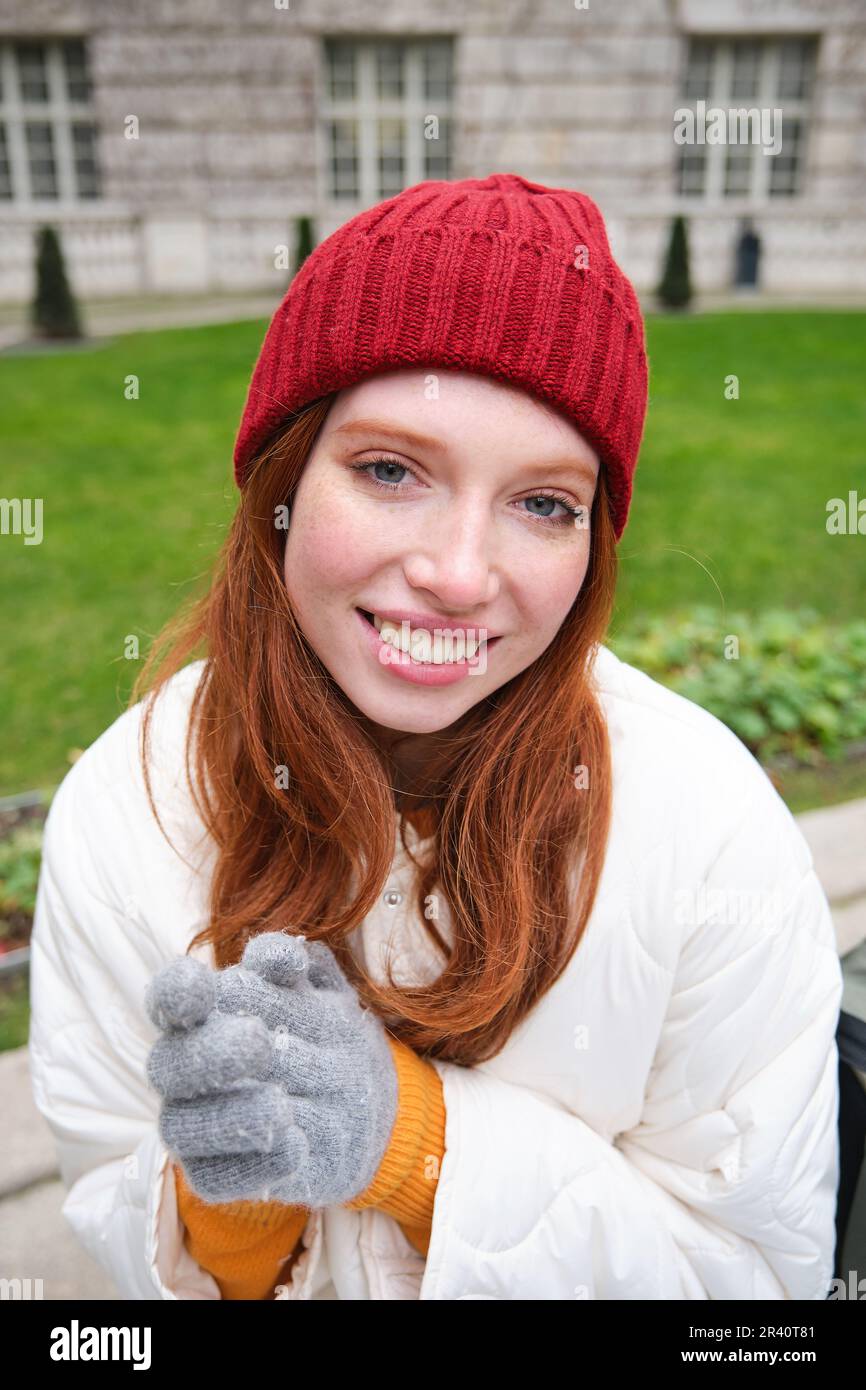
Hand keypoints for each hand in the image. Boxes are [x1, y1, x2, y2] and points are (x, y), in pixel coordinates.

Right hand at [145, 932, 398, 1207]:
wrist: (367, 1106)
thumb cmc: (324, 1035)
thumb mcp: (319, 992)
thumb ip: (292, 967)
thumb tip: (271, 956)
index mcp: (203, 1015)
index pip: (170, 999)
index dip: (175, 992)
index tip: (201, 985)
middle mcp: (189, 1068)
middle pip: (170, 1064)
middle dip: (209, 1054)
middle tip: (259, 1043)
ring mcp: (200, 1123)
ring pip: (185, 1125)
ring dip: (230, 1115)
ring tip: (281, 1107)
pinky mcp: (219, 1173)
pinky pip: (217, 1180)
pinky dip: (254, 1164)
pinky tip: (295, 1147)